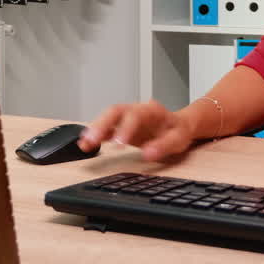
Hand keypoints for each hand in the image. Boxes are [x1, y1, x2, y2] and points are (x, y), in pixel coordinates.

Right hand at [77, 101, 197, 161]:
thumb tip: (148, 154)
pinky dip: (96, 135)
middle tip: (93, 139)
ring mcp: (127, 118)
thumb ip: (164, 145)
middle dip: (102, 124)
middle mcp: (136, 110)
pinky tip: (86, 144)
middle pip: (115, 111)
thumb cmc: (179, 130)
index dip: (125, 128)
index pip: (135, 115)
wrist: (179, 125)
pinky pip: (106, 128)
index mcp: (151, 110)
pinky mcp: (121, 127)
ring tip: (84, 142)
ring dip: (95, 129)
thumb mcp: (179, 139)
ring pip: (107, 118)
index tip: (119, 143)